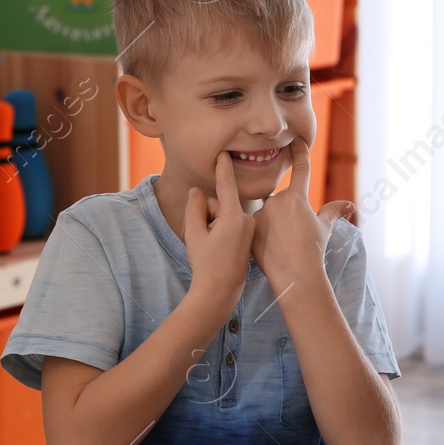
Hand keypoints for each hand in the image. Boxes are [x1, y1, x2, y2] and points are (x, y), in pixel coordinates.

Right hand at [182, 153, 254, 322]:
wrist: (221, 292)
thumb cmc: (206, 264)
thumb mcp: (194, 233)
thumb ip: (195, 207)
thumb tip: (198, 191)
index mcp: (234, 218)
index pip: (226, 186)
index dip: (223, 168)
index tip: (224, 152)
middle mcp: (246, 221)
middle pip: (221, 203)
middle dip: (207, 212)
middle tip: (198, 235)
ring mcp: (249, 230)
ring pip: (225, 215)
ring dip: (212, 223)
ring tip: (207, 245)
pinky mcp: (248, 238)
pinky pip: (231, 225)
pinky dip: (220, 230)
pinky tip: (215, 248)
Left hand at [250, 137, 352, 289]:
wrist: (295, 274)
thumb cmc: (313, 250)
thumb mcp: (324, 229)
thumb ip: (333, 212)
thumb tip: (350, 205)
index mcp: (298, 198)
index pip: (301, 169)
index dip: (299, 152)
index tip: (296, 139)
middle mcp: (277, 201)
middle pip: (282, 200)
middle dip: (287, 214)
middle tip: (293, 236)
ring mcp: (262, 213)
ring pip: (267, 213)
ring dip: (273, 224)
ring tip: (281, 245)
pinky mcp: (249, 226)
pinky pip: (255, 224)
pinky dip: (261, 233)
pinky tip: (268, 247)